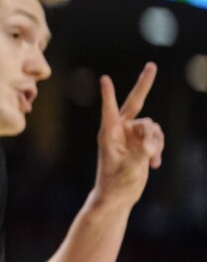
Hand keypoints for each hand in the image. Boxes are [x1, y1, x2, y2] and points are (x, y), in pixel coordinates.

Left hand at [94, 62, 164, 205]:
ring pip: (152, 127)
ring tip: (150, 159)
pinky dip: (157, 149)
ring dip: (156, 142)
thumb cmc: (116, 183)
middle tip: (152, 65)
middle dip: (144, 84)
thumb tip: (152, 143)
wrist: (118, 195)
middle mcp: (119, 130)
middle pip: (135, 103)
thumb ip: (143, 152)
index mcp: (108, 134)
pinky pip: (156, 138)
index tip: (104, 78)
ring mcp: (131, 135)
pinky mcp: (140, 142)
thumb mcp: (130, 169)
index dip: (108, 95)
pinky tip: (153, 164)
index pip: (109, 110)